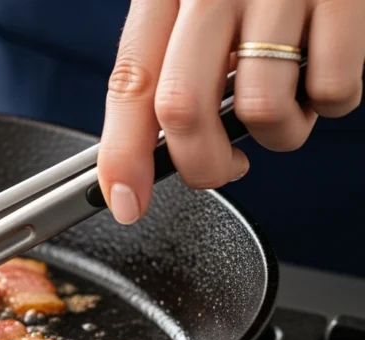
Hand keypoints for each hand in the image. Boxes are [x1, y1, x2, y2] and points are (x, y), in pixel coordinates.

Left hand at [97, 0, 364, 223]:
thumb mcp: (192, 2)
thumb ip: (169, 62)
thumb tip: (147, 150)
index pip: (130, 82)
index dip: (122, 153)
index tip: (126, 202)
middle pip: (184, 108)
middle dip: (203, 164)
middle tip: (224, 166)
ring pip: (262, 109)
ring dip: (278, 135)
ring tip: (286, 106)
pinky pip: (334, 89)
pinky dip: (330, 105)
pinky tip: (321, 77)